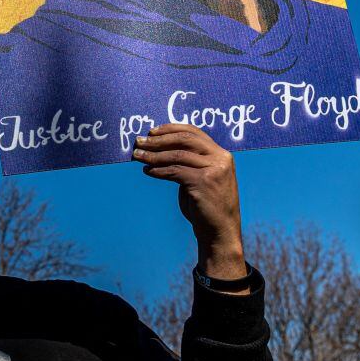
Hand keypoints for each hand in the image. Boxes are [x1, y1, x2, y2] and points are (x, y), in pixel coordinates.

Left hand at [135, 124, 246, 283]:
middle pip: (184, 140)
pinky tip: (148, 171)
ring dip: (153, 155)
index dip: (171, 129)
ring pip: (176, 155)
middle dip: (158, 140)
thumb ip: (189, 161)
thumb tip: (159, 146)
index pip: (194, 132)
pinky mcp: (204, 182)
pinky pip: (174, 171)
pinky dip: (158, 170)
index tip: (152, 131)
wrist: (219, 231)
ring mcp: (214, 170)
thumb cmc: (206, 205)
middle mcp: (220, 158)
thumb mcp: (201, 177)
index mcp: (221, 154)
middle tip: (139, 142)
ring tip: (138, 156)